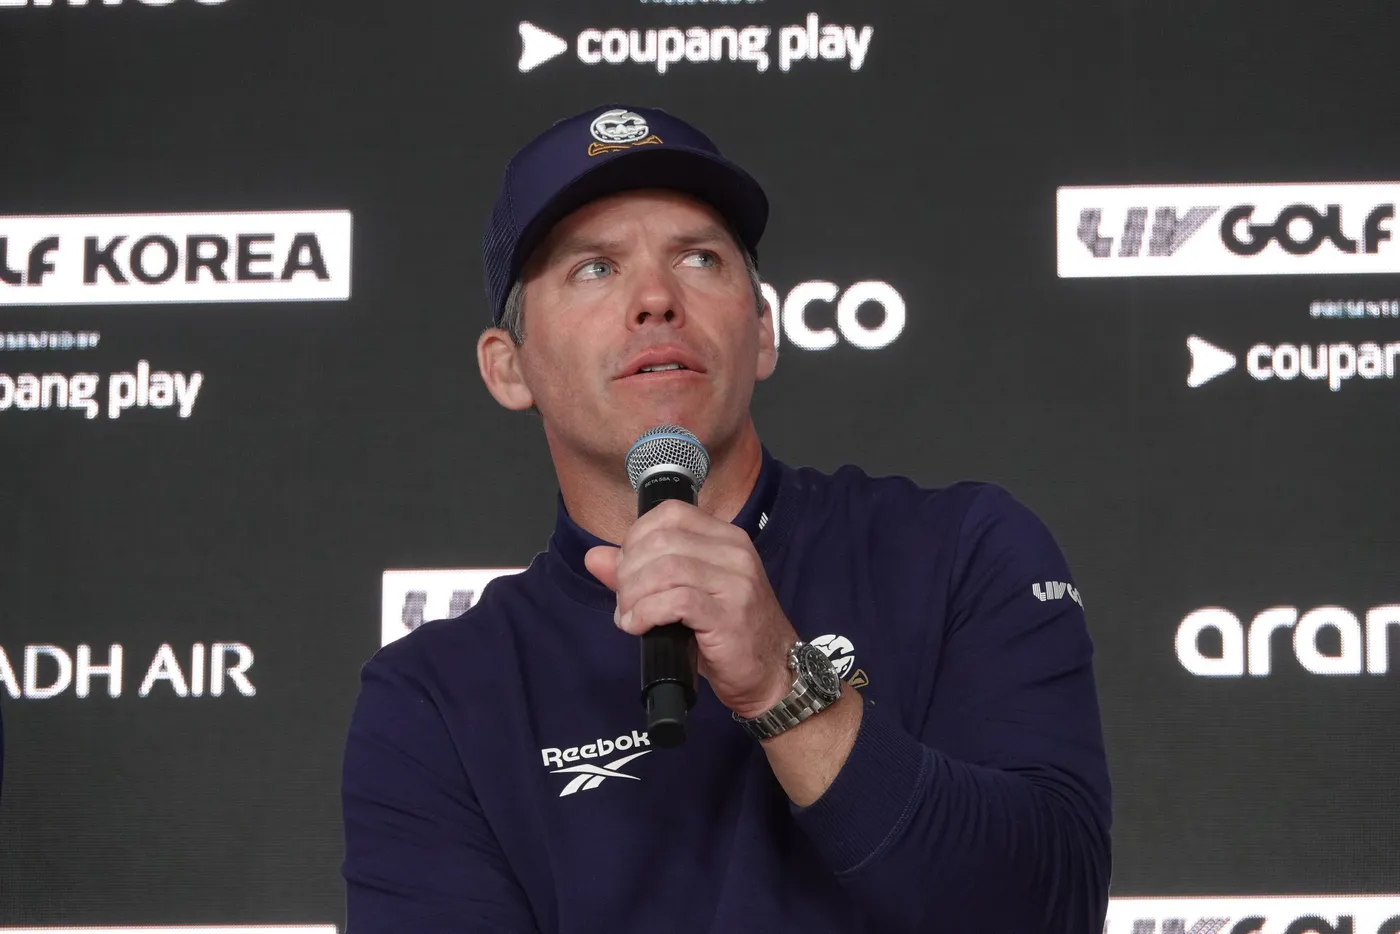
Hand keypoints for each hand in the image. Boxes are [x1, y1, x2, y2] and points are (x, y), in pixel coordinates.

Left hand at [584, 500, 797, 718]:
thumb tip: (595, 557)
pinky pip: (675, 601)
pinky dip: (646, 613)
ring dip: (634, 595)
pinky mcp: (728, 615)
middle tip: (624, 600)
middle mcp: (734, 552)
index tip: (626, 568)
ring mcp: (735, 583)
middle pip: (661, 541)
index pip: (670, 513)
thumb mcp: (684, 595)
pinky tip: (638, 627)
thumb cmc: (728, 633)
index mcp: (726, 538)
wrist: (774, 674)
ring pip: (665, 569)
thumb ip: (640, 572)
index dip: (636, 537)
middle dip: (628, 571)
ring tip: (628, 616)